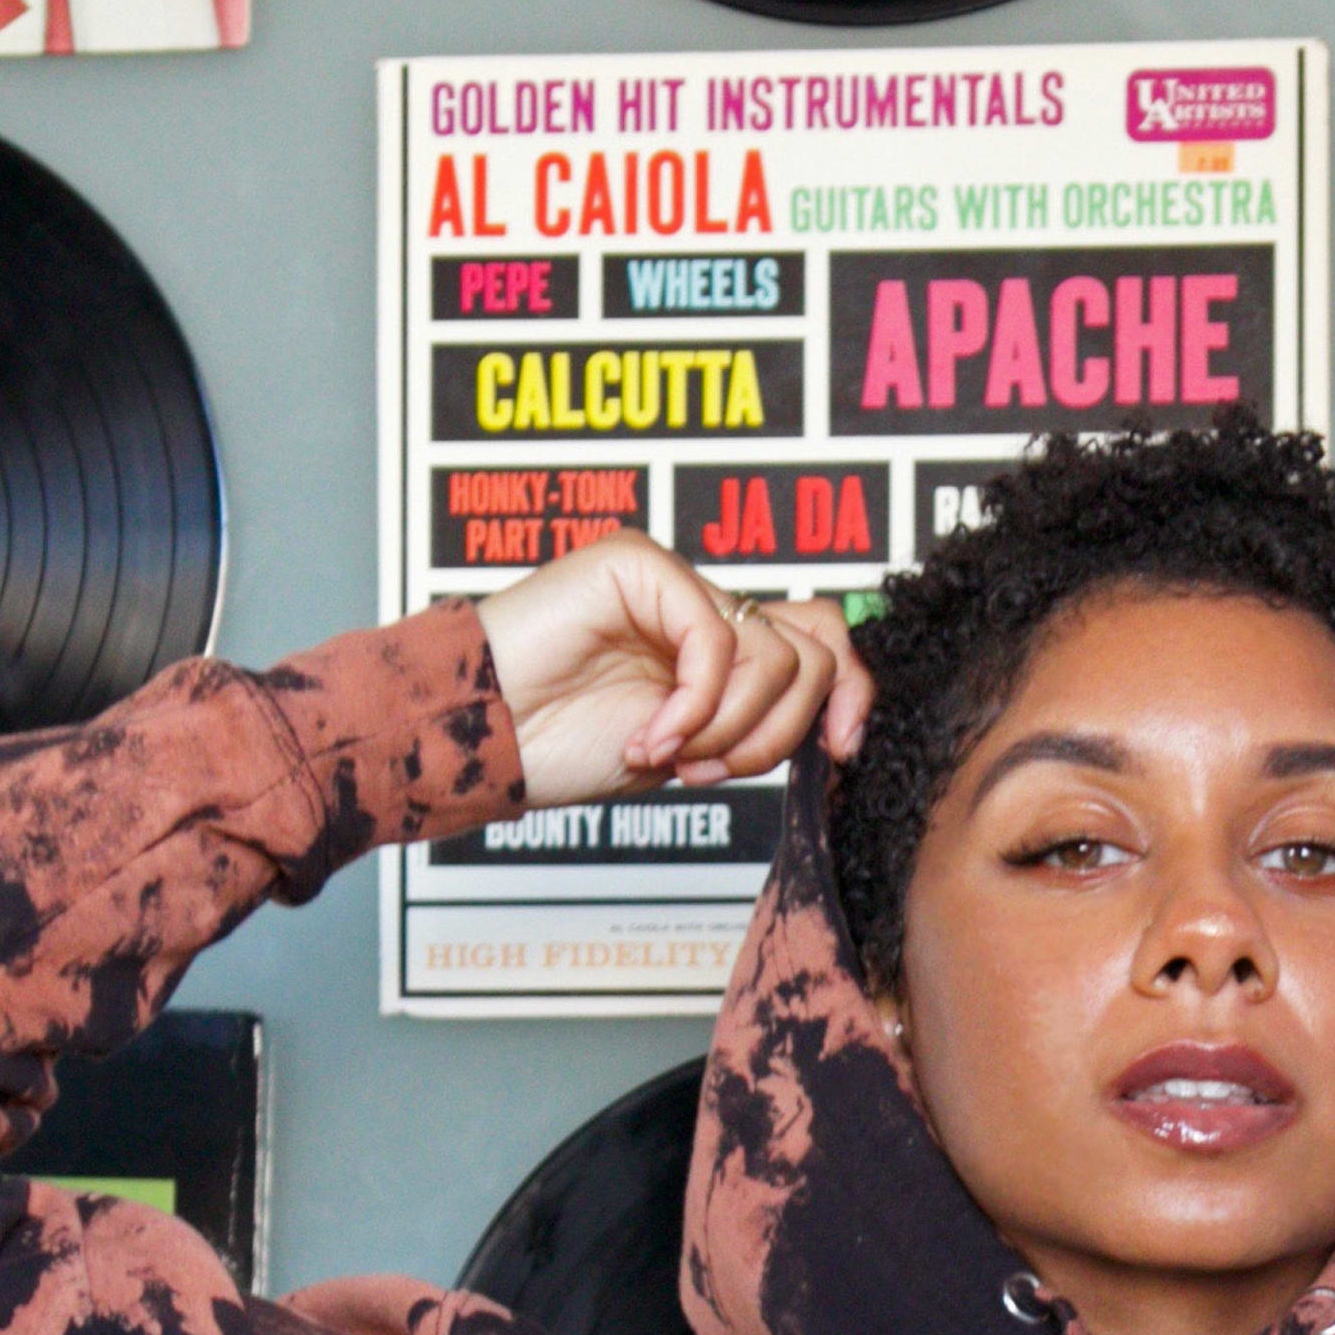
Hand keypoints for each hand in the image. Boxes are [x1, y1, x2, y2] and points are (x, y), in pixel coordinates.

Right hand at [472, 532, 871, 807]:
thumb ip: (752, 724)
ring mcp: (673, 580)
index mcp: (718, 644)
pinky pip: (717, 638)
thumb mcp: (687, 749)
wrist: (481, 737)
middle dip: (778, 732)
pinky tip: (649, 737)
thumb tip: (837, 725)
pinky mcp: (639, 565)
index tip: (845, 752)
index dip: (854, 695)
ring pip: (776, 653)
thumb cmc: (560, 746)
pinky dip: (695, 705)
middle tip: (711, 769)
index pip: (823, 642)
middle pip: (816, 651)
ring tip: (666, 753)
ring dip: (729, 728)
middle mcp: (703, 604)